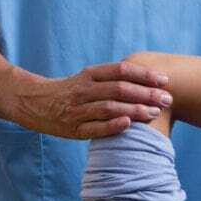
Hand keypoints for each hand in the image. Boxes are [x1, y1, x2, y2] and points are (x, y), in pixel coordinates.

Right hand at [17, 61, 171, 138]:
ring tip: (154, 113)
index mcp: (89, 75)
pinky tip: (128, 124)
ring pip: (109, 107)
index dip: (144, 74)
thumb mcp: (87, 78)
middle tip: (167, 99)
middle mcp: (84, 90)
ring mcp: (77, 110)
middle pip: (119, 89)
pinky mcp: (73, 129)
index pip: (121, 70)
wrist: (34, 104)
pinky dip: (112, 125)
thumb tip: (147, 76)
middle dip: (146, 94)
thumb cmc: (69, 91)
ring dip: (135, 110)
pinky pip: (95, 127)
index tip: (165, 80)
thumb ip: (112, 78)